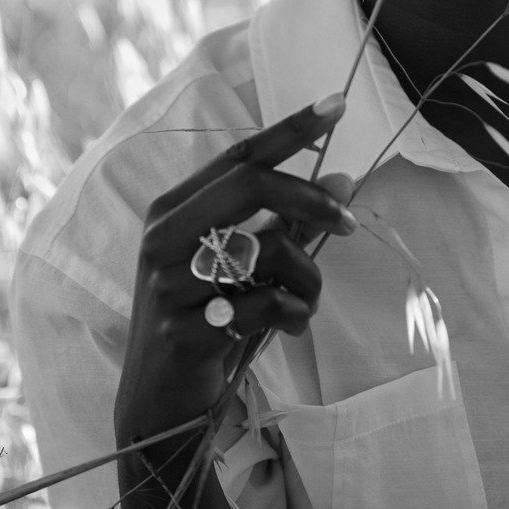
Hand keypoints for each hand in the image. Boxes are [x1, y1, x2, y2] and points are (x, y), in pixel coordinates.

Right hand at [114, 93, 353, 508]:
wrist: (159, 403)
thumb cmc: (206, 320)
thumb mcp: (240, 266)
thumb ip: (281, 222)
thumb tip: (342, 177)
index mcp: (172, 210)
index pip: (238, 156)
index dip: (291, 129)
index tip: (338, 105)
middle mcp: (162, 237)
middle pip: (250, 184)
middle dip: (310, 197)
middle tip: (349, 221)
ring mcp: (168, 282)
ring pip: (267, 250)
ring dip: (308, 277)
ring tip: (306, 301)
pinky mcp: (183, 329)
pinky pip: (264, 306)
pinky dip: (292, 315)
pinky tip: (287, 326)